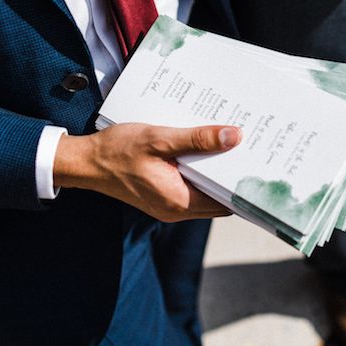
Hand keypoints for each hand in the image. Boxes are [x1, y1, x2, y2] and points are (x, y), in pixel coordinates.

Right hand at [53, 123, 241, 221]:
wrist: (85, 163)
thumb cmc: (117, 150)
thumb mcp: (158, 139)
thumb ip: (197, 140)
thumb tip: (234, 136)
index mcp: (179, 201)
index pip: (227, 201)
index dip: (245, 183)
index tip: (261, 162)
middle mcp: (176, 209)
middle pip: (219, 198)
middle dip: (234, 176)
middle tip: (251, 149)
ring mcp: (168, 205)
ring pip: (205, 193)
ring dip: (216, 172)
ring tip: (230, 145)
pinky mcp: (161, 196)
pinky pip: (190, 187)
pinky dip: (200, 172)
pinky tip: (202, 149)